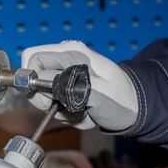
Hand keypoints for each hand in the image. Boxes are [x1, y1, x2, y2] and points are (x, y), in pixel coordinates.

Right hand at [22, 41, 137, 130]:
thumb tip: (42, 79)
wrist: (136, 108)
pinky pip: (54, 103)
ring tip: (82, 112)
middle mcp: (65, 60)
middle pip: (33, 78)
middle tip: (66, 109)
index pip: (32, 58)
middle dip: (47, 100)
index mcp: (71, 53)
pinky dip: (67, 113)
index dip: (31, 80)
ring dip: (60, 110)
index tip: (46, 100)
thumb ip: (68, 85)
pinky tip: (84, 113)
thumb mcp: (97, 94)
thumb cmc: (122, 100)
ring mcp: (65, 74)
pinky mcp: (67, 87)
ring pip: (43, 95)